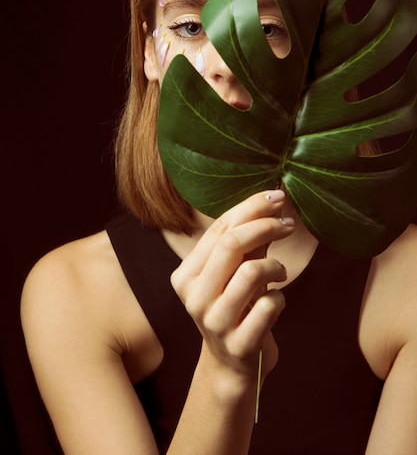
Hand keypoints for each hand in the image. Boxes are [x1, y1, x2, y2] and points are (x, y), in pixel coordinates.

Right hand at [171, 190, 292, 386]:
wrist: (233, 366)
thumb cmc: (235, 309)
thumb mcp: (233, 274)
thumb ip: (246, 242)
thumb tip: (272, 202)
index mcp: (186, 275)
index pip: (219, 229)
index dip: (251, 208)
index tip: (277, 198)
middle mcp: (194, 297)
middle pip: (231, 244)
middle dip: (265, 226)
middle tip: (288, 225)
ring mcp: (214, 322)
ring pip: (251, 272)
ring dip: (275, 266)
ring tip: (280, 272)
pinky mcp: (239, 344)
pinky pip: (269, 306)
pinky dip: (280, 298)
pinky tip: (276, 302)